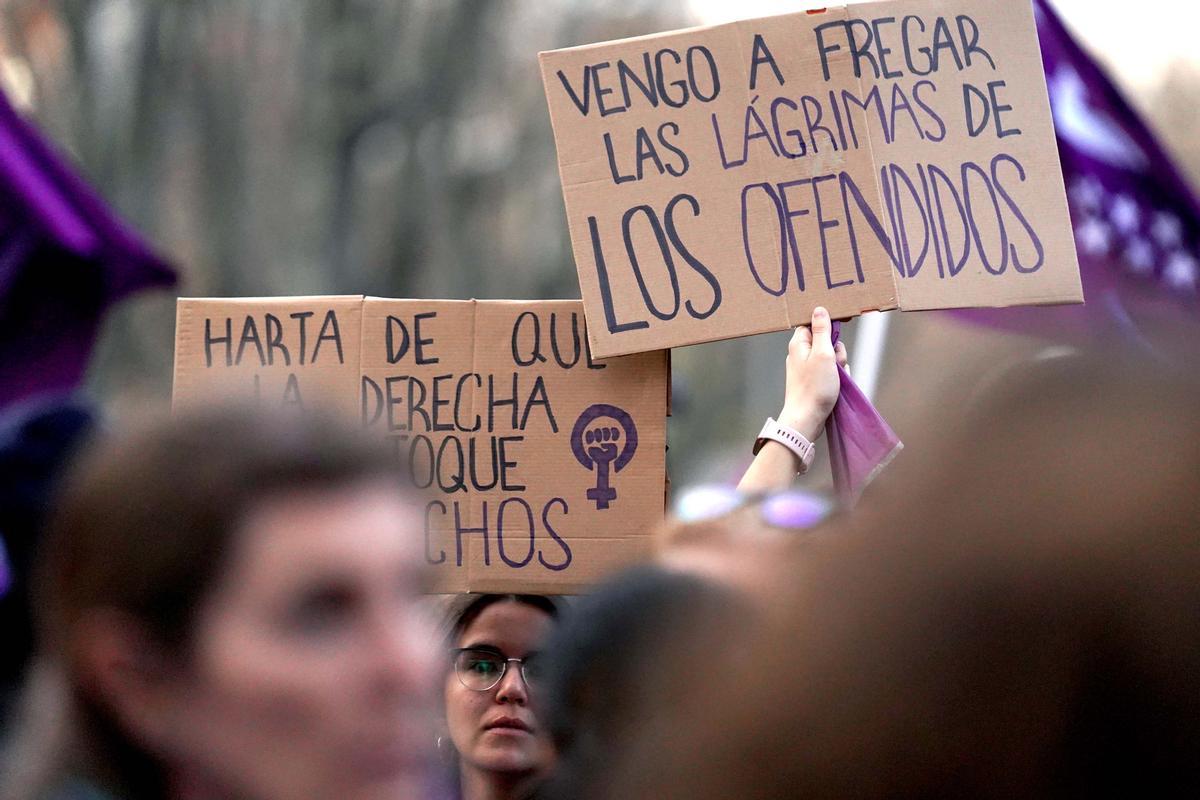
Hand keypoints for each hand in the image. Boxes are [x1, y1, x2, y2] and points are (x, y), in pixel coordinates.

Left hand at [779, 307, 847, 441]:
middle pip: (827, 341)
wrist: (807, 418)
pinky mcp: (814, 380)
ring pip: (831, 358)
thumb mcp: (822, 354)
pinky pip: (831, 372)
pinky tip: (837, 386)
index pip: (814, 322)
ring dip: (839, 366)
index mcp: (799, 343)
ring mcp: (807, 368)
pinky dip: (837, 377)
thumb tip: (819, 309)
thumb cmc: (814, 387)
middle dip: (837, 351)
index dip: (829, 324)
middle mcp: (801, 353)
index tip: (841, 328)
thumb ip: (822, 331)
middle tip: (835, 363)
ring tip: (836, 378)